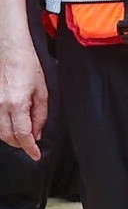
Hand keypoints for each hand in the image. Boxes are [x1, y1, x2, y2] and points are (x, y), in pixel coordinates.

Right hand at [0, 40, 46, 159]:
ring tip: (23, 136)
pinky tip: (12, 125)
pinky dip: (3, 128)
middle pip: (8, 136)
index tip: (36, 155)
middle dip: (20, 144)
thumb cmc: (28, 68)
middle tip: (31, 145)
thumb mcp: (42, 92)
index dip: (30, 148)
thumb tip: (37, 133)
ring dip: (11, 137)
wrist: (9, 52)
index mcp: (17, 105)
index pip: (23, 135)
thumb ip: (40, 115)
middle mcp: (1, 107)